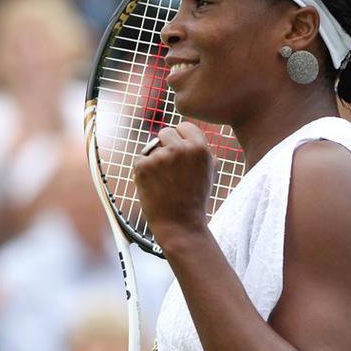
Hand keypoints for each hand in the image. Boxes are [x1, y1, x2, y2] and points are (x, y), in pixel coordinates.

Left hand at [133, 123, 213, 247]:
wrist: (180, 224)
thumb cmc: (195, 199)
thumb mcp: (209, 170)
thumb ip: (200, 149)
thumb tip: (186, 132)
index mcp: (200, 148)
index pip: (184, 126)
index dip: (181, 138)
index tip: (180, 152)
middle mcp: (180, 149)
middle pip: (165, 132)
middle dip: (165, 146)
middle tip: (169, 167)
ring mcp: (160, 157)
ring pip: (152, 148)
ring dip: (155, 160)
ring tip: (164, 181)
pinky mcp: (143, 166)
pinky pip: (141, 160)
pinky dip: (145, 172)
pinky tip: (154, 186)